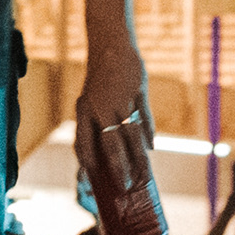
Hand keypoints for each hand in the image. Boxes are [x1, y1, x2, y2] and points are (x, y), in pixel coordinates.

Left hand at [75, 27, 153, 203]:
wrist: (110, 47)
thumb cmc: (98, 83)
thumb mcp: (87, 103)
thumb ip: (89, 130)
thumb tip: (89, 163)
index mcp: (85, 109)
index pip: (83, 141)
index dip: (86, 160)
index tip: (91, 177)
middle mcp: (101, 106)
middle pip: (111, 143)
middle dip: (119, 167)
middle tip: (124, 187)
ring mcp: (121, 98)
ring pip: (131, 134)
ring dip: (138, 157)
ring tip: (143, 175)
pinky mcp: (138, 90)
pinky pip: (145, 117)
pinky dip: (148, 133)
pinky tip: (151, 147)